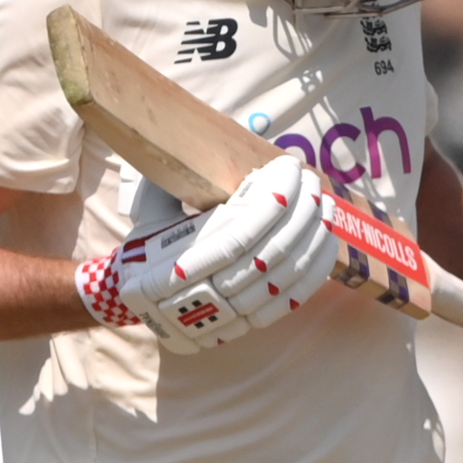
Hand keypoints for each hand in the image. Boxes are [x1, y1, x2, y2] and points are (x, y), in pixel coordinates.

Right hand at [76, 160, 337, 352]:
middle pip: (269, 251)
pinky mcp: (245, 324)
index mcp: (173, 261)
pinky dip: (313, 269)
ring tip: (324, 203)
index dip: (274, 197)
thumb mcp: (150, 210)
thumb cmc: (144, 247)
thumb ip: (175, 175)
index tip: (289, 166)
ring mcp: (226, 314)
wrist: (136, 304)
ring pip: (284, 275)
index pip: (240, 229)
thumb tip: (203, 138)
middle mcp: (200, 293)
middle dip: (299, 211)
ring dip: (312, 236)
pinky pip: (290, 299)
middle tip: (311, 179)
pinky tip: (326, 240)